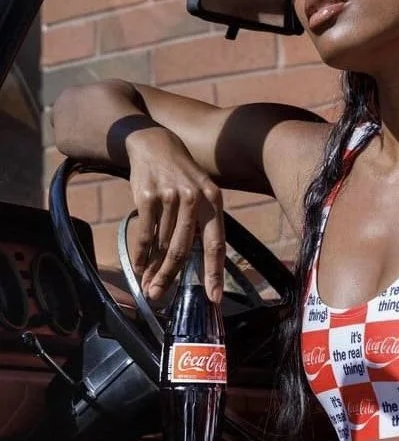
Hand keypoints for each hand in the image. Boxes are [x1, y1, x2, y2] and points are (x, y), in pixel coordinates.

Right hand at [125, 126, 224, 303]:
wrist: (153, 143)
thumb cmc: (180, 174)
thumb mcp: (200, 191)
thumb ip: (201, 222)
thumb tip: (195, 261)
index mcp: (213, 200)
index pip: (216, 243)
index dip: (215, 272)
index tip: (214, 297)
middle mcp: (194, 198)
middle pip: (183, 249)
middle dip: (171, 277)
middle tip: (159, 296)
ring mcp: (170, 197)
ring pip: (162, 244)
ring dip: (154, 269)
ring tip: (149, 285)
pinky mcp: (147, 197)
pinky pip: (145, 235)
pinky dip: (141, 254)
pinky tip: (139, 267)